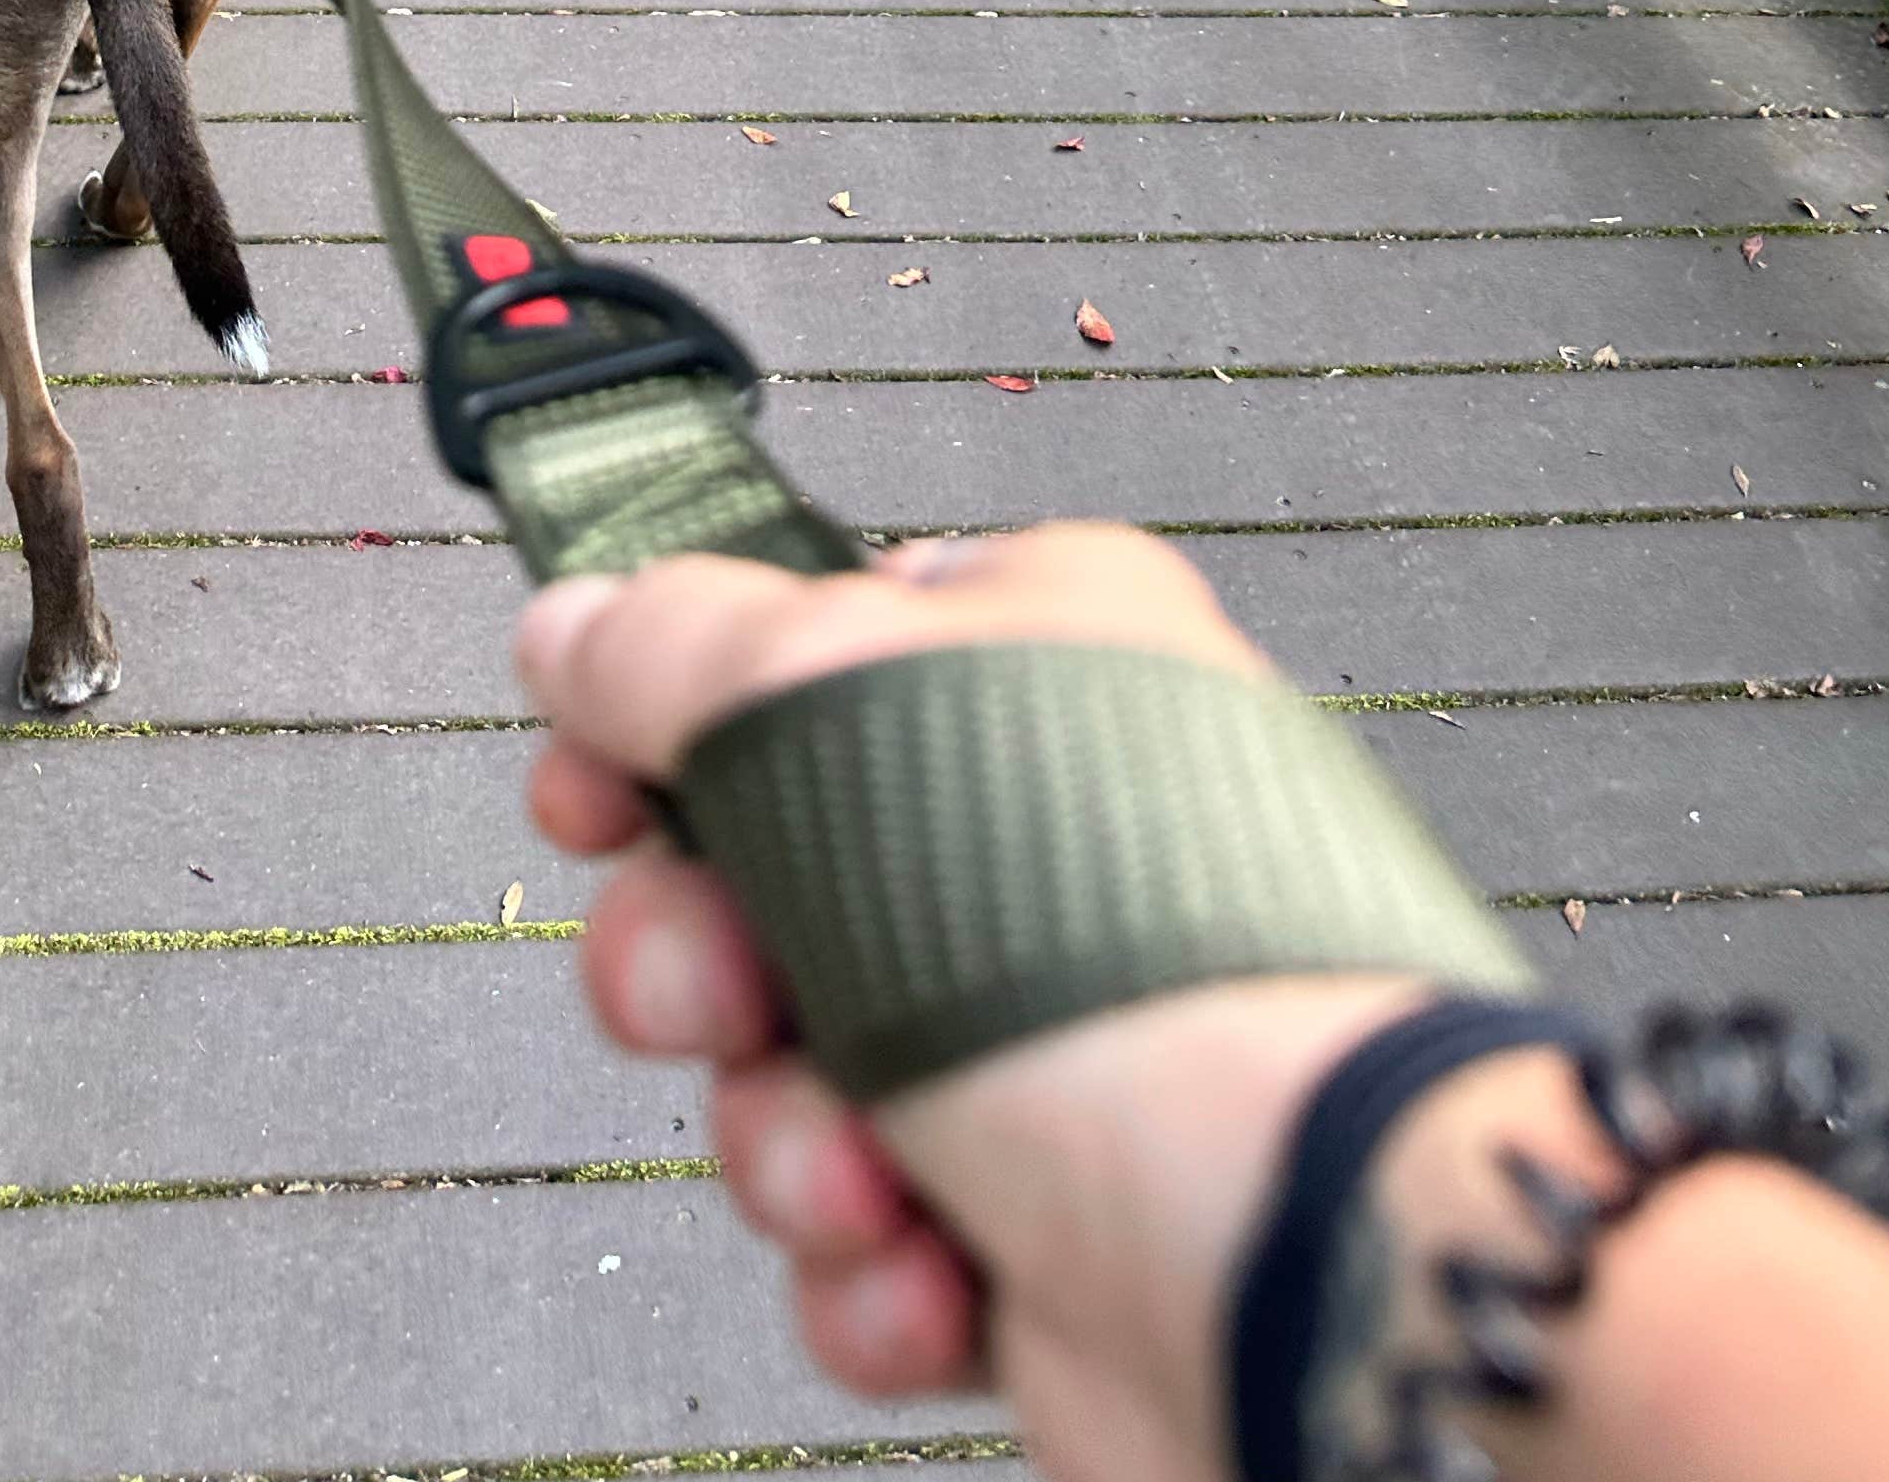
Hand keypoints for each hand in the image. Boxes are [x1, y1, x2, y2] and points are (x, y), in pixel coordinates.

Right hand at [517, 524, 1457, 1481]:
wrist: (1311, 1263)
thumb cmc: (1138, 957)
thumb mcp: (841, 715)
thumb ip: (677, 650)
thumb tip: (576, 621)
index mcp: (1027, 648)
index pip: (786, 652)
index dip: (657, 733)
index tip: (591, 798)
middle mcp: (1041, 830)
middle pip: (753, 877)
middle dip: (702, 963)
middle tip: (736, 988)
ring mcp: (1049, 1029)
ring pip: (789, 1070)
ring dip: (786, 1136)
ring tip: (870, 1157)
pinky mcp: (1050, 1212)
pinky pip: (864, 1232)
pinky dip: (869, 1266)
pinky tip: (932, 1261)